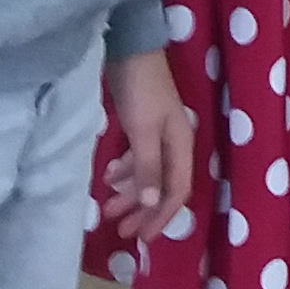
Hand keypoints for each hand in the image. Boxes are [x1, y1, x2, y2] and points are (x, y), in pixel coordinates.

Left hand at [102, 48, 193, 246]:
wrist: (130, 49)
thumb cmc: (140, 91)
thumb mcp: (143, 131)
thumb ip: (148, 167)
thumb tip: (155, 203)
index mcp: (181, 146)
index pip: (177, 192)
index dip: (161, 217)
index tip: (142, 239)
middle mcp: (174, 143)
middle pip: (162, 187)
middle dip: (143, 210)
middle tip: (121, 230)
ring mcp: (157, 134)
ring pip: (148, 174)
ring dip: (131, 193)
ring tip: (108, 208)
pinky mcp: (142, 126)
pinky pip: (137, 159)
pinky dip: (125, 172)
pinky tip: (109, 175)